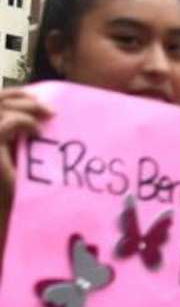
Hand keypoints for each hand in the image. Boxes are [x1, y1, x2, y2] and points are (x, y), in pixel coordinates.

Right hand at [0, 89, 51, 203]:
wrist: (4, 211)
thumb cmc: (13, 187)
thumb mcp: (16, 153)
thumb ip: (19, 134)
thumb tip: (42, 111)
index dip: (12, 94)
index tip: (35, 97)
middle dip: (21, 97)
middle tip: (48, 107)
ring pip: (1, 109)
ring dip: (27, 108)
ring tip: (49, 116)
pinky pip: (7, 125)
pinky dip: (25, 123)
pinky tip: (38, 133)